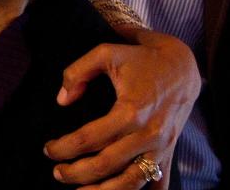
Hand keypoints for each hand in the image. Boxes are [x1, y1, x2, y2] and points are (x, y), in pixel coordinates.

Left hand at [45, 28, 199, 188]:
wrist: (181, 66)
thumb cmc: (140, 58)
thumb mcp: (106, 53)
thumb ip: (78, 71)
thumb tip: (62, 100)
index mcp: (131, 110)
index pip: (89, 138)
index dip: (64, 147)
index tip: (48, 149)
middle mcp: (148, 134)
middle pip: (106, 164)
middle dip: (76, 173)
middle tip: (57, 173)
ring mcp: (161, 147)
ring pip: (131, 182)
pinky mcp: (169, 153)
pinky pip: (157, 183)